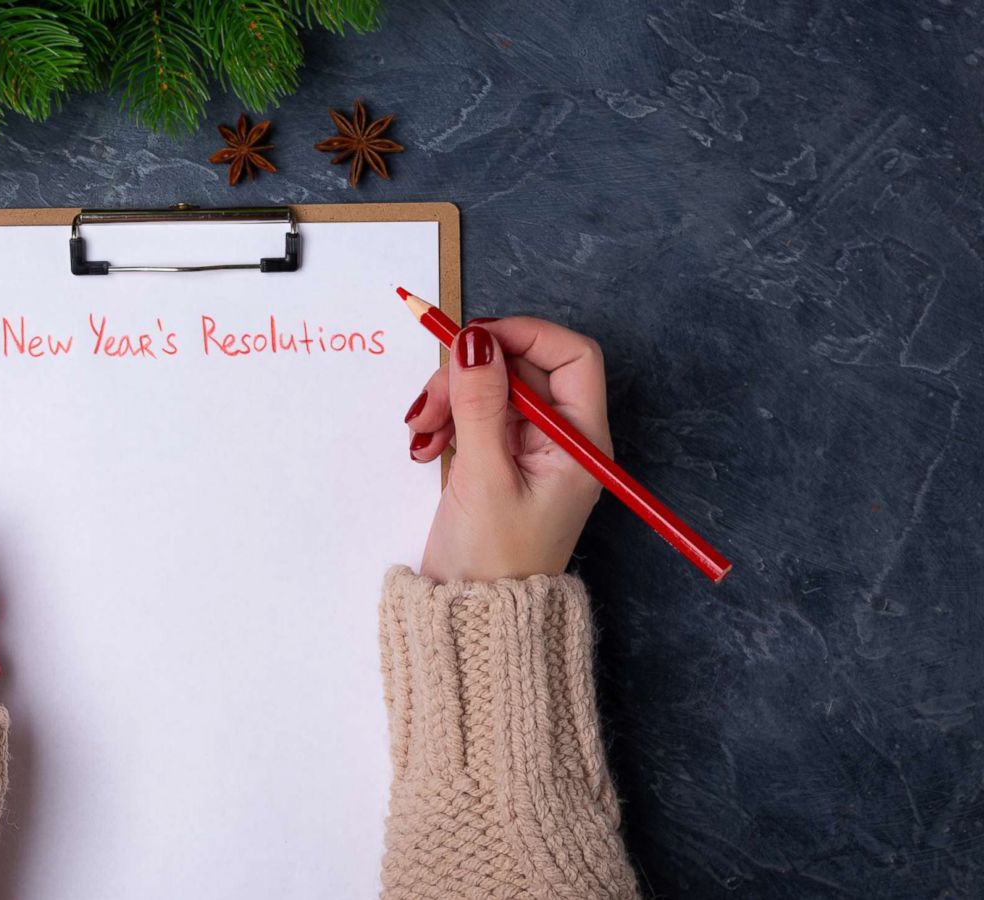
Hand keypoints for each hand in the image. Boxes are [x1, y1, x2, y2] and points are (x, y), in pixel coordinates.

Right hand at [404, 317, 610, 582]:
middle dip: (470, 375)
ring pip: (492, 390)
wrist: (474, 620)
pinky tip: (425, 446)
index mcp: (579, 443)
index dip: (524, 336)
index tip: (474, 339)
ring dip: (450, 399)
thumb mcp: (484, 476)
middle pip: (522, 369)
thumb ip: (480, 403)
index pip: (571, 356)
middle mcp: (562, 441)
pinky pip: (475, 417)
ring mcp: (530, 451)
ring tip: (420, 435)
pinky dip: (446, 421)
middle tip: (430, 403)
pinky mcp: (501, 462)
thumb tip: (475, 340)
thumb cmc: (493, 563)